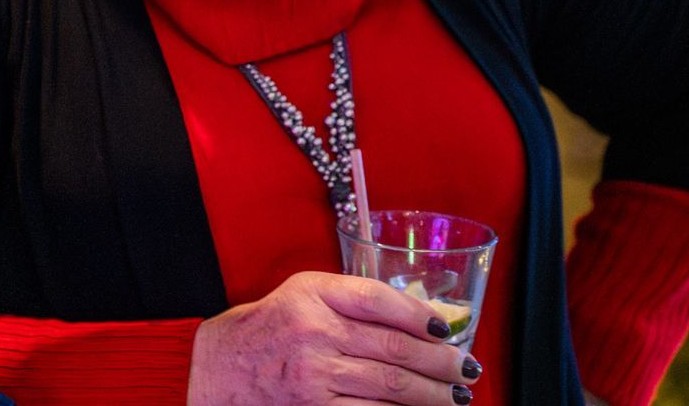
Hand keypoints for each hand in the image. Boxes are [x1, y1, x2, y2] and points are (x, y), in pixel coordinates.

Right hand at [188, 272, 480, 404]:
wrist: (222, 368)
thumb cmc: (270, 328)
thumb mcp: (304, 295)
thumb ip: (354, 299)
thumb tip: (423, 314)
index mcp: (312, 293)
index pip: (379, 299)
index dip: (420, 314)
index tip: (447, 326)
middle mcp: (313, 331)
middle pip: (395, 347)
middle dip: (441, 361)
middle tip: (466, 367)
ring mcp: (315, 374)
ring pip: (392, 385)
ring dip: (433, 393)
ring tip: (456, 394)